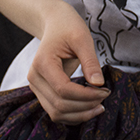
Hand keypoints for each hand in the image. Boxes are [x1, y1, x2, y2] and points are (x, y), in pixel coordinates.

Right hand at [27, 0, 109, 123]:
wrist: (55, 24)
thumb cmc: (67, 27)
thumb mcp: (82, 38)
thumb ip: (90, 61)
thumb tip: (98, 84)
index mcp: (42, 63)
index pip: (63, 90)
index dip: (86, 95)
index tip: (105, 91)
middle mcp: (35, 78)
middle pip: (59, 105)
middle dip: (85, 106)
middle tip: (104, 97)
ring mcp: (36, 87)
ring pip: (56, 113)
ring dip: (79, 115)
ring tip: (99, 106)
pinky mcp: (42, 92)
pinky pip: (56, 111)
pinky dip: (73, 114)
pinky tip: (88, 107)